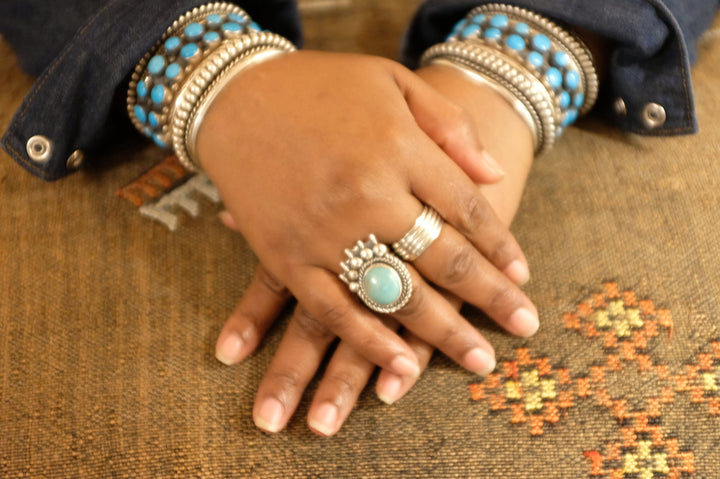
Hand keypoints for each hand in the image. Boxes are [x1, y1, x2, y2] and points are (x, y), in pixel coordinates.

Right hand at [198, 51, 535, 433]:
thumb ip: (449, 125)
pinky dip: (371, 342)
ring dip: (444, 333)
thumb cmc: (319, 85)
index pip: (467, 209)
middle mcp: (369, 194)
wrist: (235, 96)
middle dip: (491, 298)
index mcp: (400, 148)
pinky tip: (402, 368)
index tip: (523, 275)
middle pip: (445, 258)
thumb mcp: (394, 80)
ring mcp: (326, 232)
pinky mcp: (286, 257)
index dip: (500, 246)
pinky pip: (334, 311)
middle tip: (524, 327)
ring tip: (480, 360)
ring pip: (398, 295)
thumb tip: (494, 175)